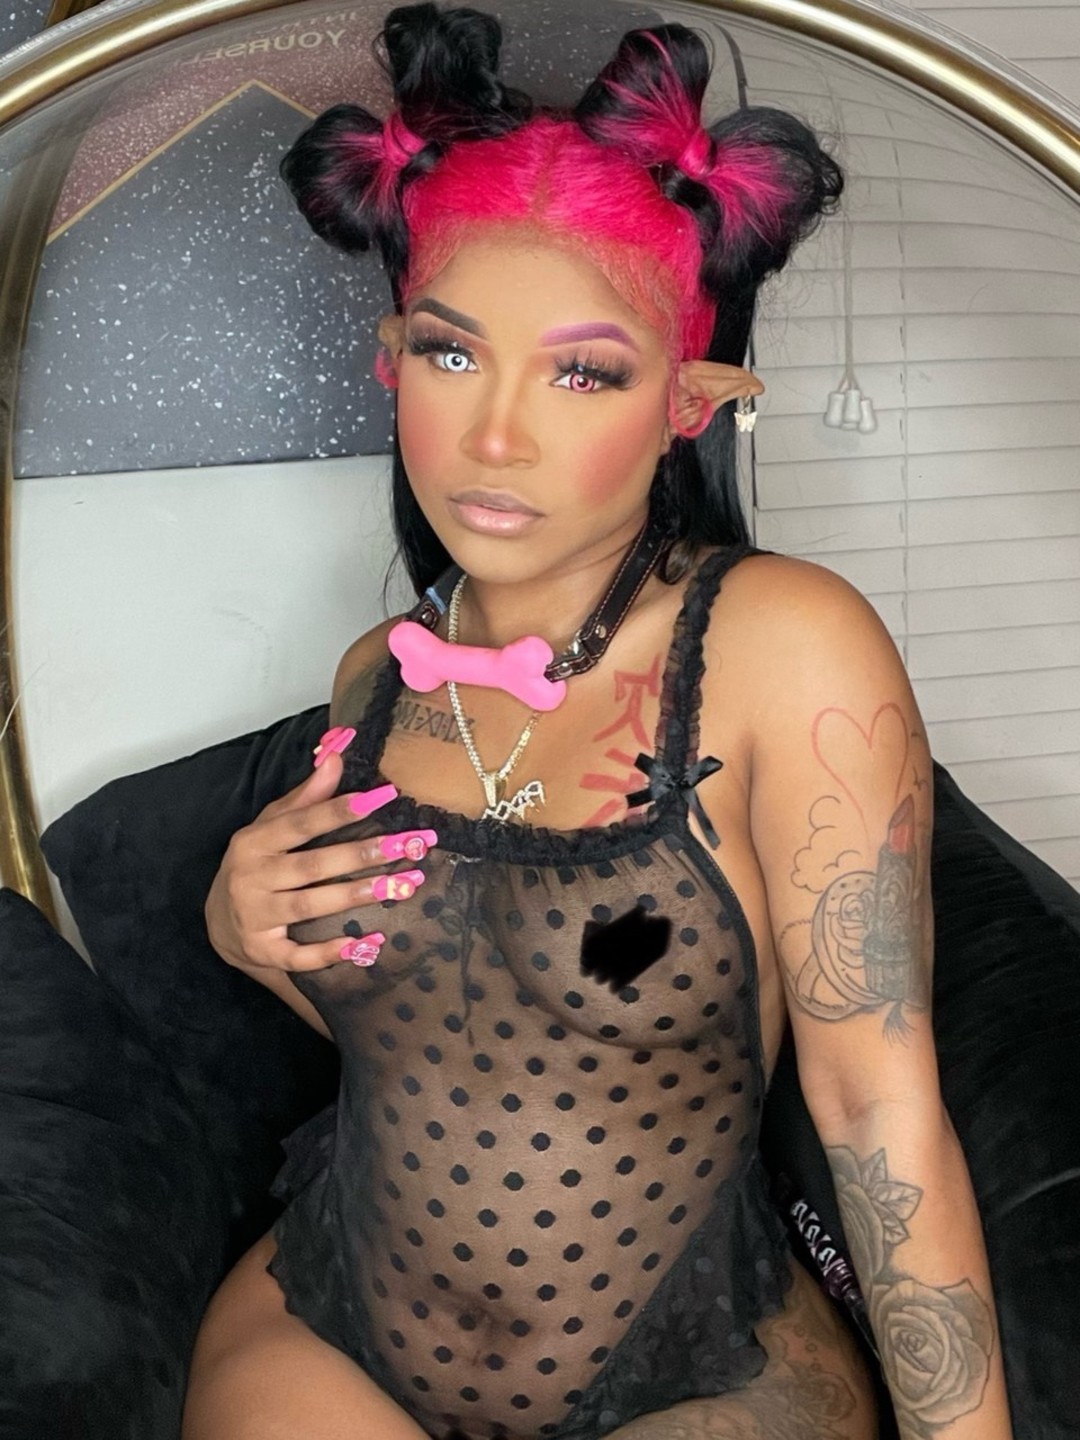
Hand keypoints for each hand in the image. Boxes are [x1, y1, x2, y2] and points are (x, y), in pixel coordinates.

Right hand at [205, 749, 433, 973]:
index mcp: (254, 841)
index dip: (340, 809)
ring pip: (309, 906)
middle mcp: (251, 877)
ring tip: (399, 886)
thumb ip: (305, 796)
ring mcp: (254, 916)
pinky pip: (297, 956)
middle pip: (312, 865)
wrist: (218, 923)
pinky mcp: (262, 951)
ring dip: (355, 896)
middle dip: (362, 854)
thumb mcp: (272, 826)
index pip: (301, 822)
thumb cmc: (256, 864)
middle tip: (408, 845)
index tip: (383, 796)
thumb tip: (336, 756)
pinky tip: (363, 943)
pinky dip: (328, 953)